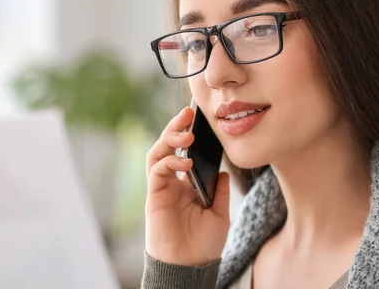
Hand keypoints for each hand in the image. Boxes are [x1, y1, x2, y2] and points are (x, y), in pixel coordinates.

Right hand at [145, 107, 229, 265]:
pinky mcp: (154, 195)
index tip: (199, 118)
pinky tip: (186, 163)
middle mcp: (171, 181)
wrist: (189, 265)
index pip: (184, 151)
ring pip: (158, 152)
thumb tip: (224, 172)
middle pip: (168, 146)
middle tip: (188, 113)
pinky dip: (170, 162)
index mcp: (186, 183)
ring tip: (187, 133)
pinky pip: (157, 170)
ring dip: (170, 139)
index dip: (189, 134)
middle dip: (175, 127)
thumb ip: (219, 192)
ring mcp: (161, 186)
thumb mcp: (220, 214)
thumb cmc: (202, 244)